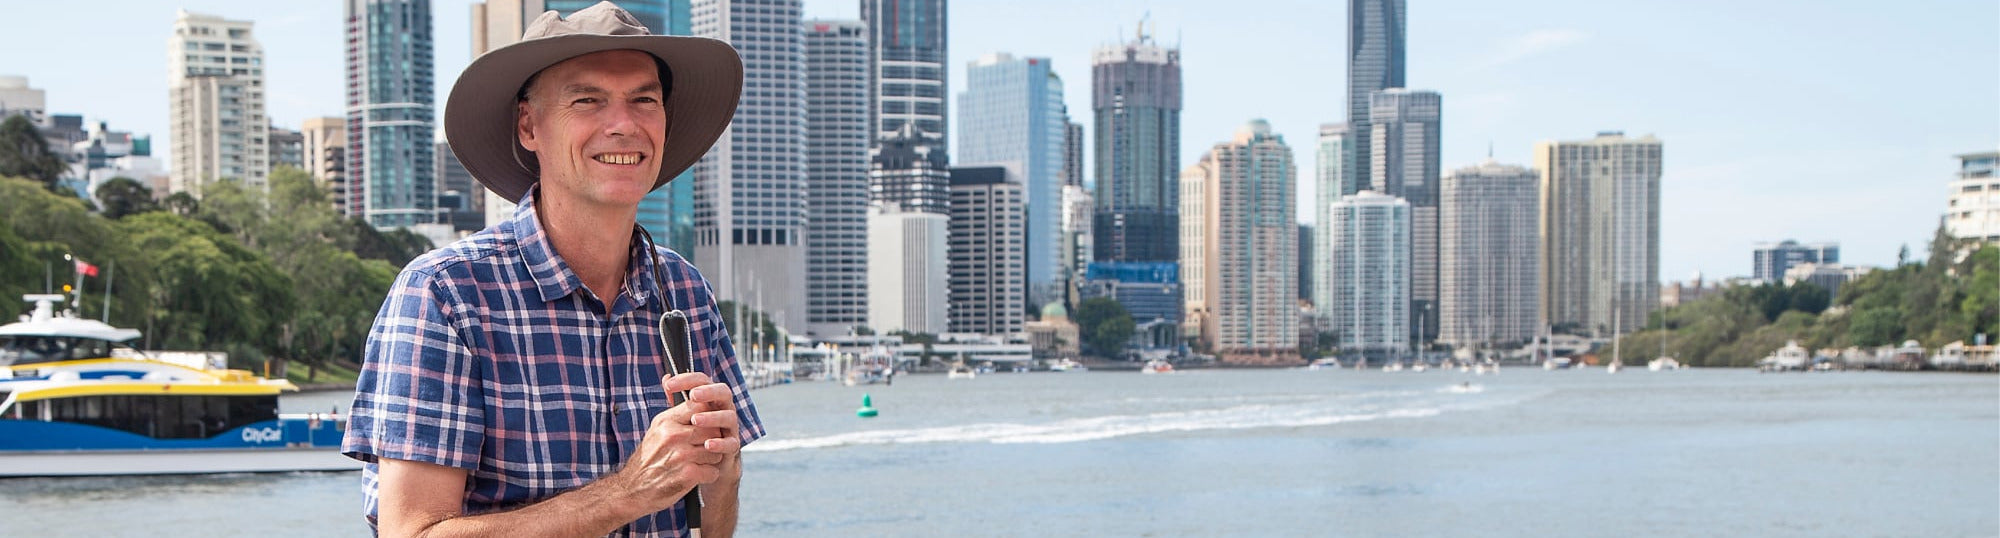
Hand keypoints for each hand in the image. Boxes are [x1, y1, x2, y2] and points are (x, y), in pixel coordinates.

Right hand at [611, 373, 741, 512]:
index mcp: (666, 421)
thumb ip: (672, 409)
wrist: (631, 490)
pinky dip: (708, 475)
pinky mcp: (687, 475)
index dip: (708, 415)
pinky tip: (697, 476)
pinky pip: (713, 471)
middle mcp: (673, 435)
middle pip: (712, 428)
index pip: (700, 406)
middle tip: (704, 448)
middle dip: (713, 440)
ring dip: (712, 459)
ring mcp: (680, 455)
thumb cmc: (648, 460)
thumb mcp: (656, 429)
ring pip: (716, 451)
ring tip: (699, 462)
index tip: (706, 425)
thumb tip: (670, 377)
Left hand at [674, 373, 742, 456]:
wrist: (707, 460)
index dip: (686, 380)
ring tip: (695, 420)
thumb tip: (666, 377)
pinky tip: (707, 445)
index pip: (702, 380)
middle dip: (709, 392)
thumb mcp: (683, 413)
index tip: (668, 385)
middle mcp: (724, 408)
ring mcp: (730, 426)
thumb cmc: (695, 430)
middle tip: (693, 395)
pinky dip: (720, 443)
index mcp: (711, 397)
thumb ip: (676, 397)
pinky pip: (731, 443)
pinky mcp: (732, 445)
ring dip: (712, 417)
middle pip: (723, 392)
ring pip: (728, 416)